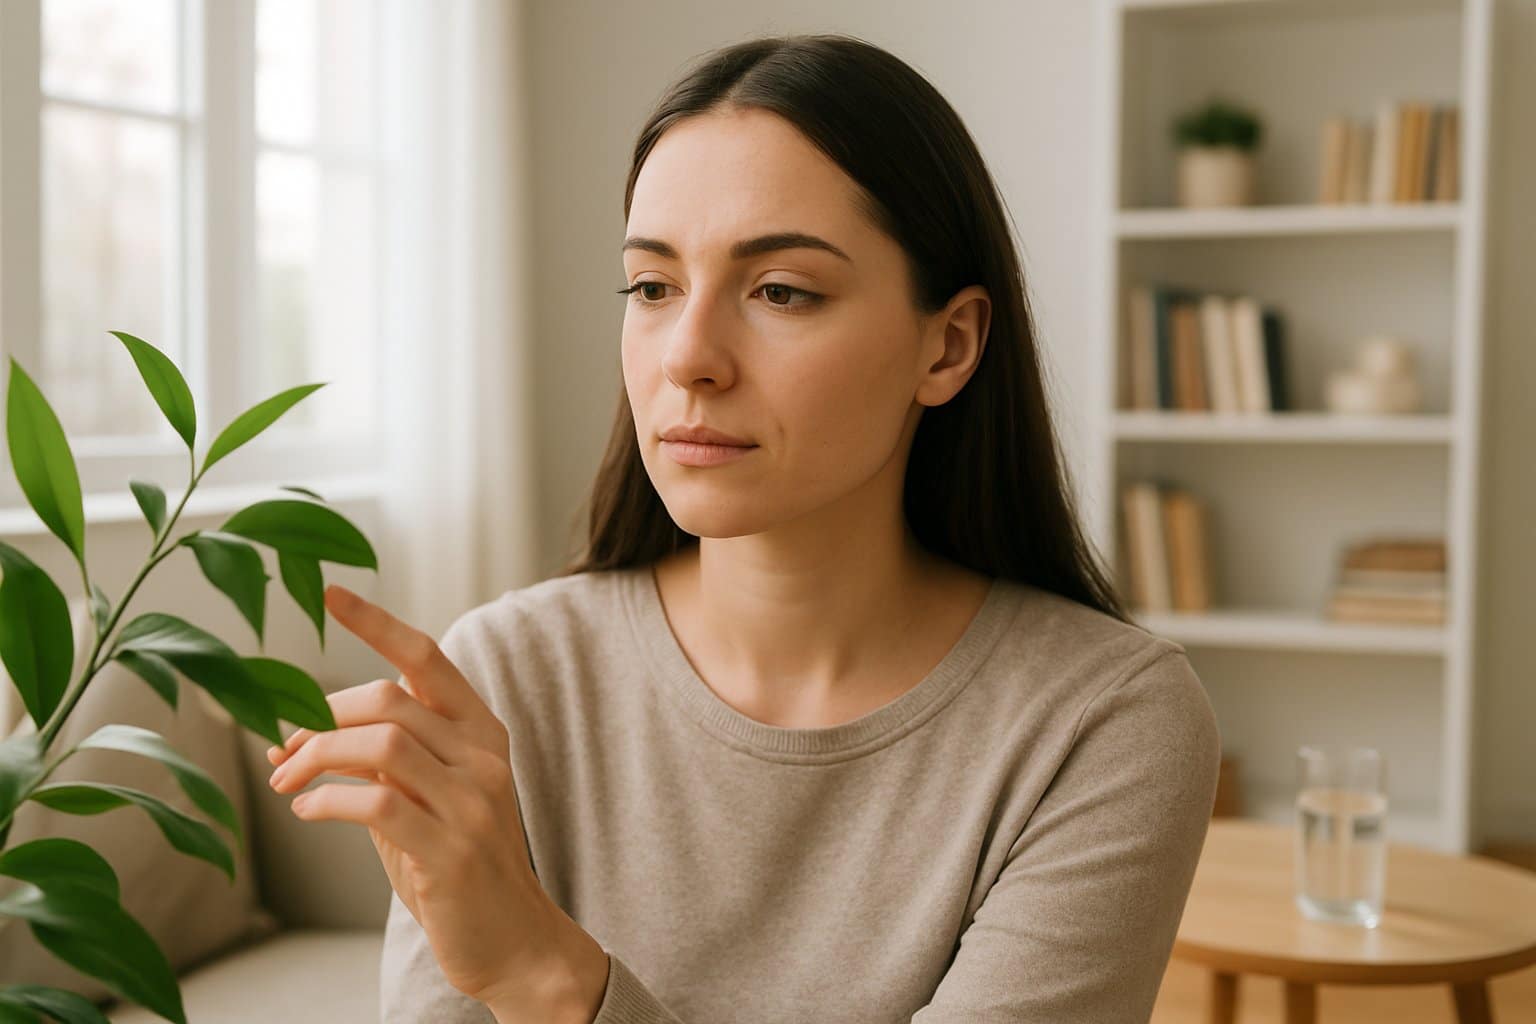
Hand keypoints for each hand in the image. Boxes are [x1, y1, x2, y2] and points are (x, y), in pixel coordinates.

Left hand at [265, 583, 607, 1019]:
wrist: (512, 942)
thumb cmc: (458, 867)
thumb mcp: (429, 799)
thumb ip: (386, 761)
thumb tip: (299, 738)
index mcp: (483, 732)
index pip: (427, 659)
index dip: (377, 623)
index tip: (331, 592)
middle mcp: (484, 757)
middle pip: (389, 699)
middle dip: (321, 717)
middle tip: (282, 749)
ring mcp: (472, 803)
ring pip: (380, 744)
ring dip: (316, 758)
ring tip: (287, 783)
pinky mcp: (451, 850)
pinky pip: (376, 803)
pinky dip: (327, 802)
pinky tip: (308, 812)